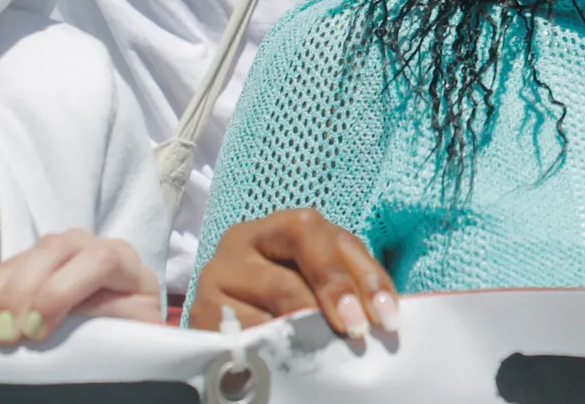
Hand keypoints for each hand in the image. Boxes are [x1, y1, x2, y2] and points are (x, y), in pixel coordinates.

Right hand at [0, 230, 160, 347]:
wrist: (120, 335)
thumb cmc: (126, 337)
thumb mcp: (129, 334)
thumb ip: (109, 328)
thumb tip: (79, 338)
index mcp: (127, 265)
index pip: (100, 260)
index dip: (64, 291)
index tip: (36, 332)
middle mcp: (94, 249)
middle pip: (57, 249)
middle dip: (23, 292)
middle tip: (4, 336)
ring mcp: (62, 254)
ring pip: (27, 257)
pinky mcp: (34, 266)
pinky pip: (4, 271)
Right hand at [190, 208, 397, 341]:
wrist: (231, 312)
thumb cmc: (290, 287)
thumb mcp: (321, 273)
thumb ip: (351, 283)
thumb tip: (384, 315)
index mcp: (281, 225)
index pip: (324, 238)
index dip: (360, 276)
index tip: (386, 318)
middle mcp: (242, 242)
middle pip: (291, 274)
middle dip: (329, 305)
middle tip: (356, 332)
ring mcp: (215, 277)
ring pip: (266, 306)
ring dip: (303, 332)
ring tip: (326, 351)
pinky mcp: (199, 313)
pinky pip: (241, 334)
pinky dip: (270, 348)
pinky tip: (288, 360)